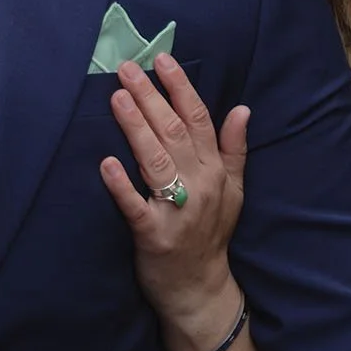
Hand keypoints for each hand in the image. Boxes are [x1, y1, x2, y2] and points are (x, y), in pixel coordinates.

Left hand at [98, 55, 255, 350]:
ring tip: (117, 99)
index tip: (163, 60)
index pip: (199, 120)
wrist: (200, 290)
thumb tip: (243, 109)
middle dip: (150, 97)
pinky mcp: (154, 236)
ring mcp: (177, 211)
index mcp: (215, 171)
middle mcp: (200, 186)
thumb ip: (234, 150)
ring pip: (155, 160)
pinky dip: (122, 186)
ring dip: (136, 127)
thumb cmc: (210, 236)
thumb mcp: (233, 192)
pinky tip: (107, 163)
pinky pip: (136, 207)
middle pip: (173, 132)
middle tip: (127, 68)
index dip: (181, 88)